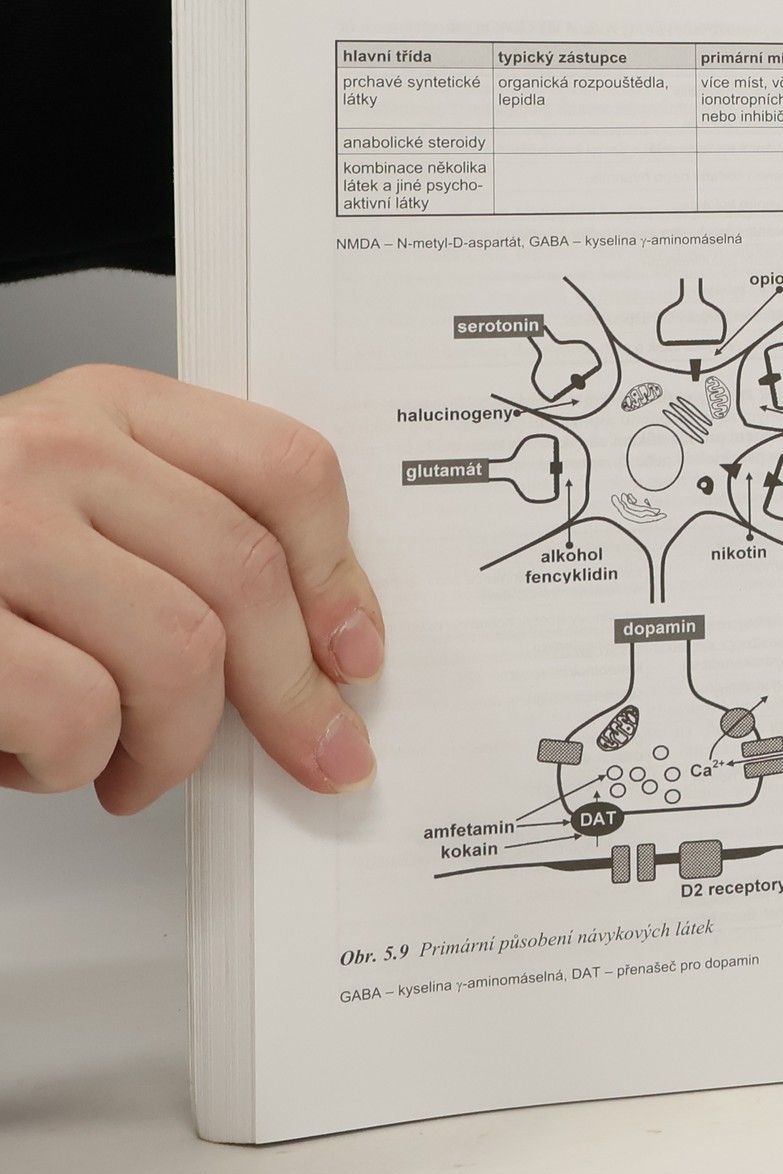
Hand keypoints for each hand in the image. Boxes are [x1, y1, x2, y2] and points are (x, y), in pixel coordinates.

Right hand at [0, 365, 382, 811]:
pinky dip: (71, 766)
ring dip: (168, 744)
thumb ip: (179, 541)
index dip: (340, 577)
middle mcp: (49, 449)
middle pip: (245, 574)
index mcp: (105, 407)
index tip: (356, 655)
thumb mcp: (76, 519)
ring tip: (123, 764)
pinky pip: (75, 713)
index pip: (283, 469)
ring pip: (177, 651)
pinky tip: (36, 757)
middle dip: (292, 693)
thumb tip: (325, 646)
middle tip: (313, 754)